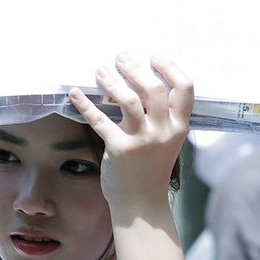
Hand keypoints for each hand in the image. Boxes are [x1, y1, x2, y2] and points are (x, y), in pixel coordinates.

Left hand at [68, 53, 193, 204]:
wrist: (141, 203)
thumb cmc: (151, 168)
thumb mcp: (167, 140)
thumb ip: (163, 116)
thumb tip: (143, 82)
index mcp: (179, 127)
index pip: (185, 89)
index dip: (170, 68)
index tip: (154, 56)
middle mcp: (163, 131)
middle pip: (154, 89)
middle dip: (135, 68)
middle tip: (121, 57)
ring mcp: (142, 141)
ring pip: (129, 100)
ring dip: (113, 80)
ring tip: (102, 70)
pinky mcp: (119, 149)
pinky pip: (100, 120)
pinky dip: (85, 104)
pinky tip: (75, 93)